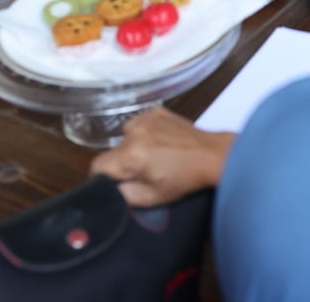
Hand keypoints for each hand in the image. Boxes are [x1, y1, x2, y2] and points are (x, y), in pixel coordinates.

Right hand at [89, 108, 234, 206]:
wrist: (211, 155)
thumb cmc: (185, 179)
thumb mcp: (153, 197)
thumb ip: (124, 196)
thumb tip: (109, 189)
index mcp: (131, 155)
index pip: (97, 166)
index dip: (101, 178)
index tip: (113, 183)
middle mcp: (134, 133)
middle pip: (112, 152)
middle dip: (121, 165)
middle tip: (140, 173)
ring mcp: (145, 119)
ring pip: (124, 137)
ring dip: (131, 148)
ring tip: (152, 156)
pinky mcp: (155, 112)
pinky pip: (137, 124)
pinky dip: (142, 134)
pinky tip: (158, 142)